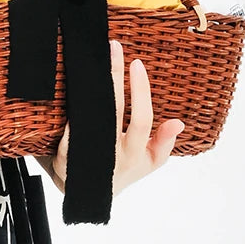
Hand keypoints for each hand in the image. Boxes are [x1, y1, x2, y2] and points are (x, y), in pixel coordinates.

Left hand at [33, 39, 184, 195]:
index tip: (137, 64)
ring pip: (91, 118)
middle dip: (114, 77)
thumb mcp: (150, 161)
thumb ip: (164, 142)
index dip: (141, 92)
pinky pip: (67, 131)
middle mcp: (113, 156)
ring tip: (92, 60)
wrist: (90, 195)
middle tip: (113, 48)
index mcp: (136, 155)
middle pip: (113, 111)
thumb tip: (179, 123)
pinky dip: (71, 111)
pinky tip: (72, 85)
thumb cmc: (125, 168)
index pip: (142, 120)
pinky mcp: (65, 158)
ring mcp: (88, 158)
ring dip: (91, 87)